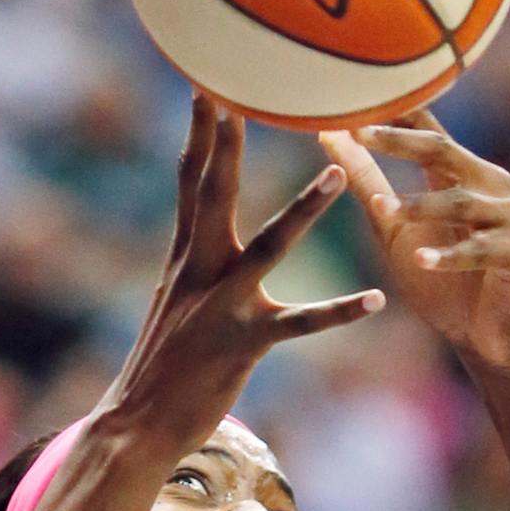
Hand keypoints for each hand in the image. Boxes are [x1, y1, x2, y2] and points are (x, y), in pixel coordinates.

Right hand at [108, 94, 383, 448]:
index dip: (200, 134)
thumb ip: (191, 266)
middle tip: (239, 93)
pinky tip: (374, 300)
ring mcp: (220, 307)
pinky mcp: (242, 345)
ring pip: (266, 248)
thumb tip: (196, 238)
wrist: (135, 424)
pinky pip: (298, 325)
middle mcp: (198, 272)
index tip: (207, 86)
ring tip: (339, 175)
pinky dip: (337, 312)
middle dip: (228, 142)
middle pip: (214, 194)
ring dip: (304, 211)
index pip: (191, 182)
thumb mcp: (172, 304)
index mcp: (185, 259)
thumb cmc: (160, 367)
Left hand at [319, 114, 509, 373]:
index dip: (393, 113)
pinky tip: (421, 260)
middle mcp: (491, 185)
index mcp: (462, 173)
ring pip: (461, 202)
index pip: (427, 130)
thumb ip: (368, 182)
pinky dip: (450, 255)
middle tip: (360, 133)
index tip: (351, 98)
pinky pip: (481, 250)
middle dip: (401, 141)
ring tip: (383, 208)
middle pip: (444, 151)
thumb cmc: (441, 278)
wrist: (489, 337)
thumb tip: (329, 135)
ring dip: (420, 205)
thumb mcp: (394, 228)